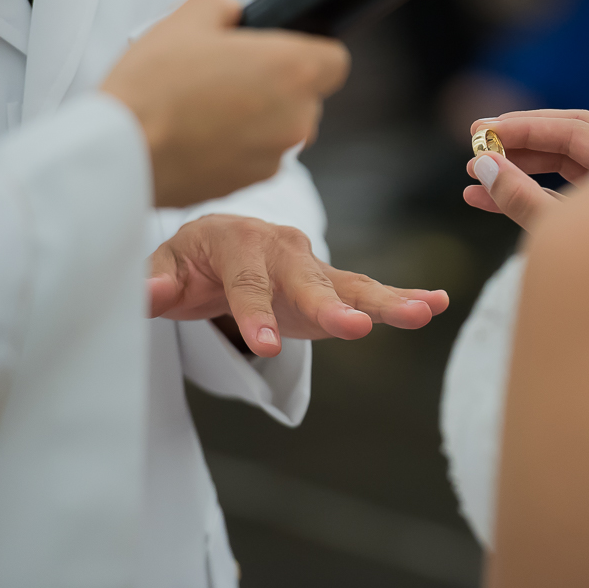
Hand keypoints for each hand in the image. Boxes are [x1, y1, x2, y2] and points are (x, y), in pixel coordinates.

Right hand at [101, 0, 349, 208]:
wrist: (122, 153)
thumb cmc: (153, 86)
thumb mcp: (184, 21)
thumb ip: (222, 6)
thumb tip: (232, 10)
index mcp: (291, 70)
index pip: (335, 61)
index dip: (311, 54)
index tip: (283, 52)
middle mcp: (296, 116)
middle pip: (306, 96)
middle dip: (277, 86)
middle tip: (229, 76)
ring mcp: (278, 154)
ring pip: (282, 128)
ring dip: (257, 118)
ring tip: (207, 106)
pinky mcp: (254, 183)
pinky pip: (258, 156)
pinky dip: (239, 147)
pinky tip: (200, 135)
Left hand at [147, 215, 449, 357]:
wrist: (217, 244)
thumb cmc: (189, 260)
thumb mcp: (165, 268)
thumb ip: (156, 282)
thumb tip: (152, 294)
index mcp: (237, 241)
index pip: (246, 282)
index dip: (254, 313)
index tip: (266, 346)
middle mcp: (281, 246)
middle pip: (307, 279)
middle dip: (329, 304)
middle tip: (353, 326)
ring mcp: (312, 265)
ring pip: (349, 284)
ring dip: (386, 300)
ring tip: (423, 312)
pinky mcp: (333, 284)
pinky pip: (369, 291)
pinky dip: (403, 297)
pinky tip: (436, 303)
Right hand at [463, 110, 588, 229]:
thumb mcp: (558, 232)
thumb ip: (521, 197)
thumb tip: (485, 165)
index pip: (574, 131)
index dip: (525, 128)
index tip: (482, 132)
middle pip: (568, 140)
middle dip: (520, 138)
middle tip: (475, 138)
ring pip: (560, 167)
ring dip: (516, 167)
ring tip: (473, 174)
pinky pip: (557, 196)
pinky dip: (523, 195)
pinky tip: (481, 199)